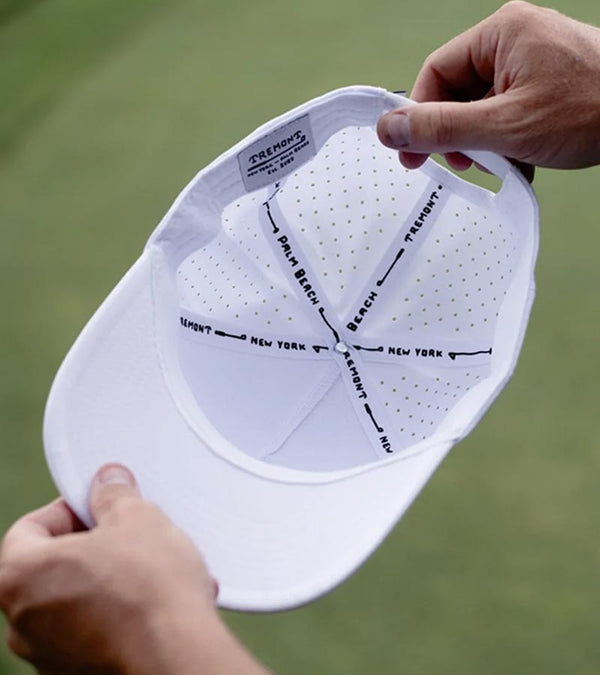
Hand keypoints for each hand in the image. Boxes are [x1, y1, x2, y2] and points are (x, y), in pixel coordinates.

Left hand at [0, 464, 267, 674]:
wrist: (177, 657)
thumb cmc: (148, 590)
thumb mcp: (136, 518)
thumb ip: (113, 495)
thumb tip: (107, 483)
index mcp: (18, 577)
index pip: (29, 527)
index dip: (69, 508)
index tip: (99, 505)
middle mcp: (22, 622)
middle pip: (53, 565)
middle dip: (95, 546)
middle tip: (130, 533)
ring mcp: (48, 655)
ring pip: (77, 598)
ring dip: (112, 579)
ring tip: (156, 569)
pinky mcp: (78, 673)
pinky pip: (95, 629)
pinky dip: (121, 612)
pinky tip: (159, 600)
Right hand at [378, 1, 599, 176]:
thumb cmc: (594, 108)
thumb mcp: (504, 126)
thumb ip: (441, 128)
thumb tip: (389, 129)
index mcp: (500, 34)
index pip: (435, 73)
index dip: (419, 116)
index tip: (412, 152)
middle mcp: (514, 41)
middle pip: (456, 91)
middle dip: (456, 133)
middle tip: (461, 163)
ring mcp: (532, 62)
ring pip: (481, 107)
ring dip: (483, 142)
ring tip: (501, 162)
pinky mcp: (545, 84)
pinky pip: (506, 112)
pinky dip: (505, 140)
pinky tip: (519, 159)